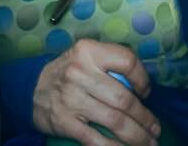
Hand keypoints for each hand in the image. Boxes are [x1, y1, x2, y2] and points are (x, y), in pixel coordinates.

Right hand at [32, 40, 157, 145]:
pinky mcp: (65, 122)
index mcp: (89, 51)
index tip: (146, 93)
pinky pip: (96, 139)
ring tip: (149, 142)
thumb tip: (141, 89)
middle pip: (124, 99)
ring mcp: (72, 98)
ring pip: (115, 121)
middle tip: (155, 129)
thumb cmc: (68, 73)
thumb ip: (110, 66)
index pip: (127, 61)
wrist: (31, 89)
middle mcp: (80, 73)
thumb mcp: (86, 57)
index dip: (143, 79)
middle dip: (145, 118)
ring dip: (137, 136)